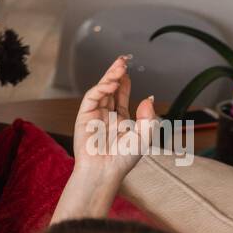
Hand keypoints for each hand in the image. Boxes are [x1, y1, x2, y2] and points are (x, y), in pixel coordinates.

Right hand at [71, 54, 158, 185]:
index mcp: (119, 119)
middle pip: (110, 88)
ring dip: (109, 77)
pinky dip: (100, 89)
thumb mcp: (145, 137)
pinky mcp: (83, 118)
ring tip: (120, 67)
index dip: (125, 81)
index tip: (129, 69)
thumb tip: (149, 98)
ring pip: (100, 90)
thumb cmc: (123, 159)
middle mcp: (106, 115)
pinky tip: (111, 84)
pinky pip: (91, 99)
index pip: (120, 95)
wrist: (105, 172)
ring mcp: (94, 116)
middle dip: (116, 73)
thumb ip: (149, 118)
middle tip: (124, 59)